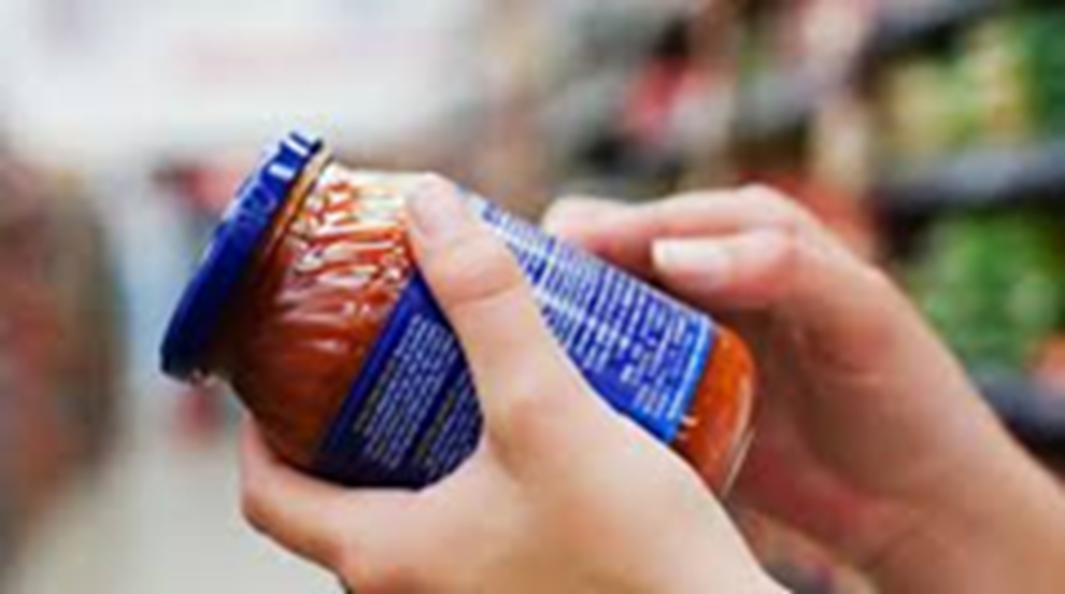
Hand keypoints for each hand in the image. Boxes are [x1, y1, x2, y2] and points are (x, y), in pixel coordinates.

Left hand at [239, 180, 783, 593]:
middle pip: (335, 497)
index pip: (265, 495)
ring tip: (452, 371)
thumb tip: (432, 207)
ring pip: (405, 512)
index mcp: (386, 558)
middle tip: (375, 347)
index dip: (257, 426)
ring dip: (412, 440)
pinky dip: (465, 474)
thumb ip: (489, 304)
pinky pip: (462, 530)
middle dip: (345, 417)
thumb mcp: (548, 411)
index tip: (280, 368)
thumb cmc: (634, 554)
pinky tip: (519, 429)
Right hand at [545, 187, 1064, 592]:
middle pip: (613, 259)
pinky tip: (547, 394)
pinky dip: (579, 378)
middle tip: (513, 299)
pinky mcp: (674, 399)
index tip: (553, 251)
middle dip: (563, 271)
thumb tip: (676, 251)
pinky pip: (612, 378)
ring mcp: (686, 341)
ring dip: (561, 325)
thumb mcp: (860, 316)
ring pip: (601, 317)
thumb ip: (782, 267)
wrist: (915, 499)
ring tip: (514, 344)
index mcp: (750, 237)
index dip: (604, 230)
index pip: (659, 219)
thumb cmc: (905, 395)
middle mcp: (709, 281)